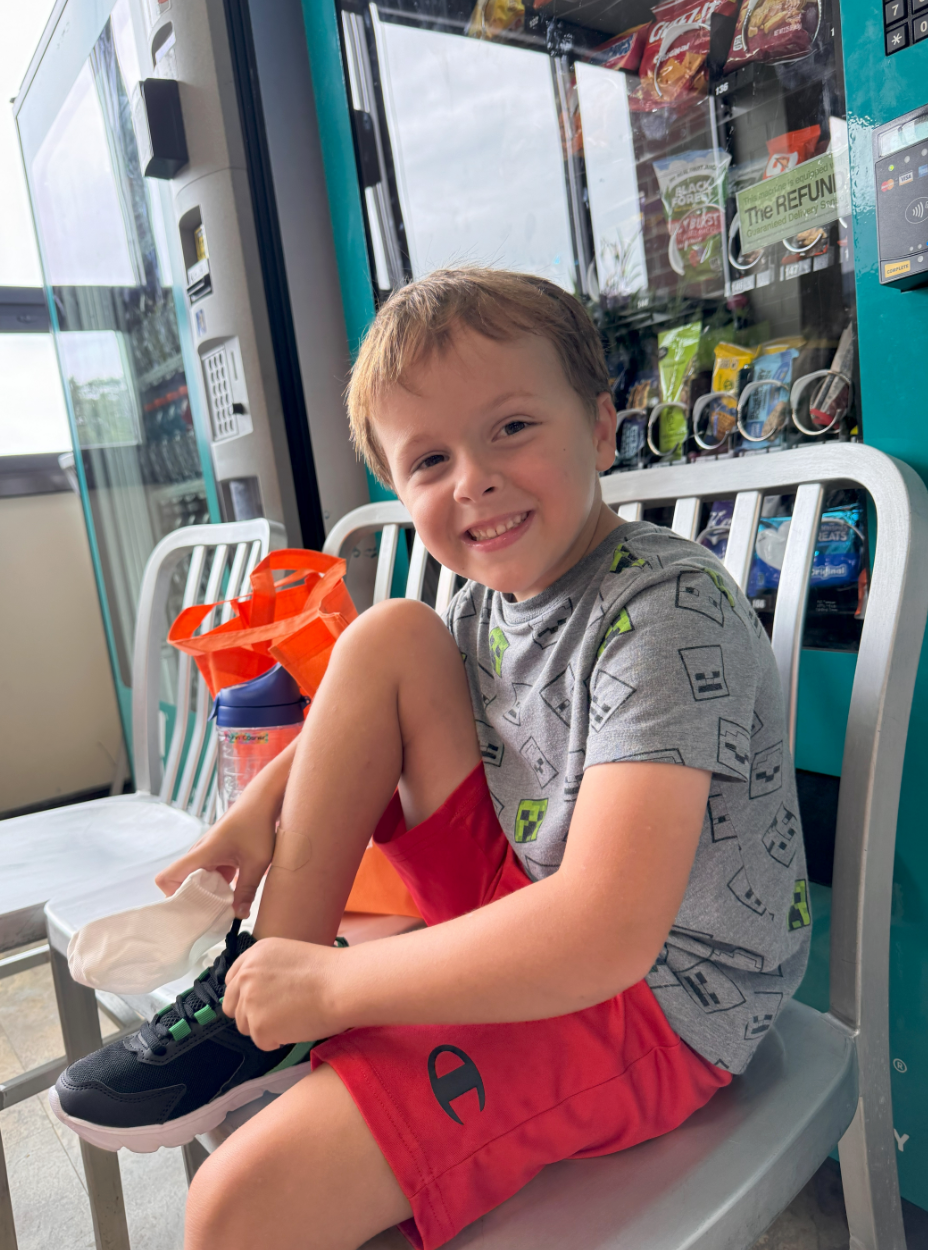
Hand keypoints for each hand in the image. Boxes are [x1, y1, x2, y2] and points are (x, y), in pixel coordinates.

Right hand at [155, 791, 276, 918]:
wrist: (262, 802)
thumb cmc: (257, 825)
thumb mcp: (257, 862)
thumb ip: (247, 890)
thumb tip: (239, 917)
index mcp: (202, 853)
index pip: (167, 877)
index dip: (171, 896)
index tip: (190, 910)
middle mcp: (198, 854)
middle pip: (179, 884)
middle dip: (191, 903)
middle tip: (209, 918)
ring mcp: (206, 855)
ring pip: (195, 882)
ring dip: (205, 896)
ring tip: (222, 911)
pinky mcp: (215, 856)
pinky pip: (207, 877)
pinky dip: (215, 888)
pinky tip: (231, 897)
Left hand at [222, 938, 339, 1049]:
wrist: (342, 985)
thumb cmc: (327, 973)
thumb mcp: (288, 957)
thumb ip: (265, 971)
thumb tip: (255, 994)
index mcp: (253, 954)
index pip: (232, 981)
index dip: (244, 995)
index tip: (259, 1002)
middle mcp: (246, 975)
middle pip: (232, 1007)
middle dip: (250, 1014)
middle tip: (277, 1015)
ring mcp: (249, 1001)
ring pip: (245, 1026)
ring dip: (265, 1027)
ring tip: (292, 1017)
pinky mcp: (258, 1025)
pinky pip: (262, 1042)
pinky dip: (277, 1040)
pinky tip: (296, 1026)